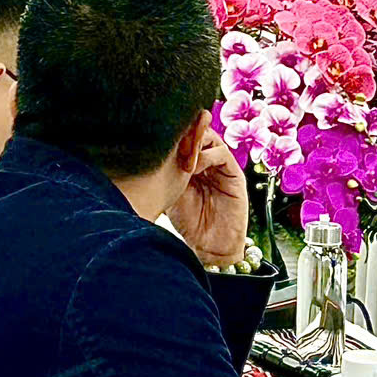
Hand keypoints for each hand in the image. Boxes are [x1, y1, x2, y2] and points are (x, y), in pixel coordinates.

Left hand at [166, 121, 249, 265]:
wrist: (209, 246)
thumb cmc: (187, 220)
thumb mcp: (169, 189)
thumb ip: (163, 169)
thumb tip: (142, 150)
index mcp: (190, 160)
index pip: (182, 134)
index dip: (171, 131)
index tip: (155, 134)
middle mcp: (207, 159)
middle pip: (197, 129)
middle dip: (183, 131)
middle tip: (168, 140)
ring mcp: (221, 166)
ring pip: (210, 137)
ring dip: (194, 141)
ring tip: (180, 155)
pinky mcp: (235, 175)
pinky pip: (222, 154)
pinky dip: (206, 155)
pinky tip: (192, 167)